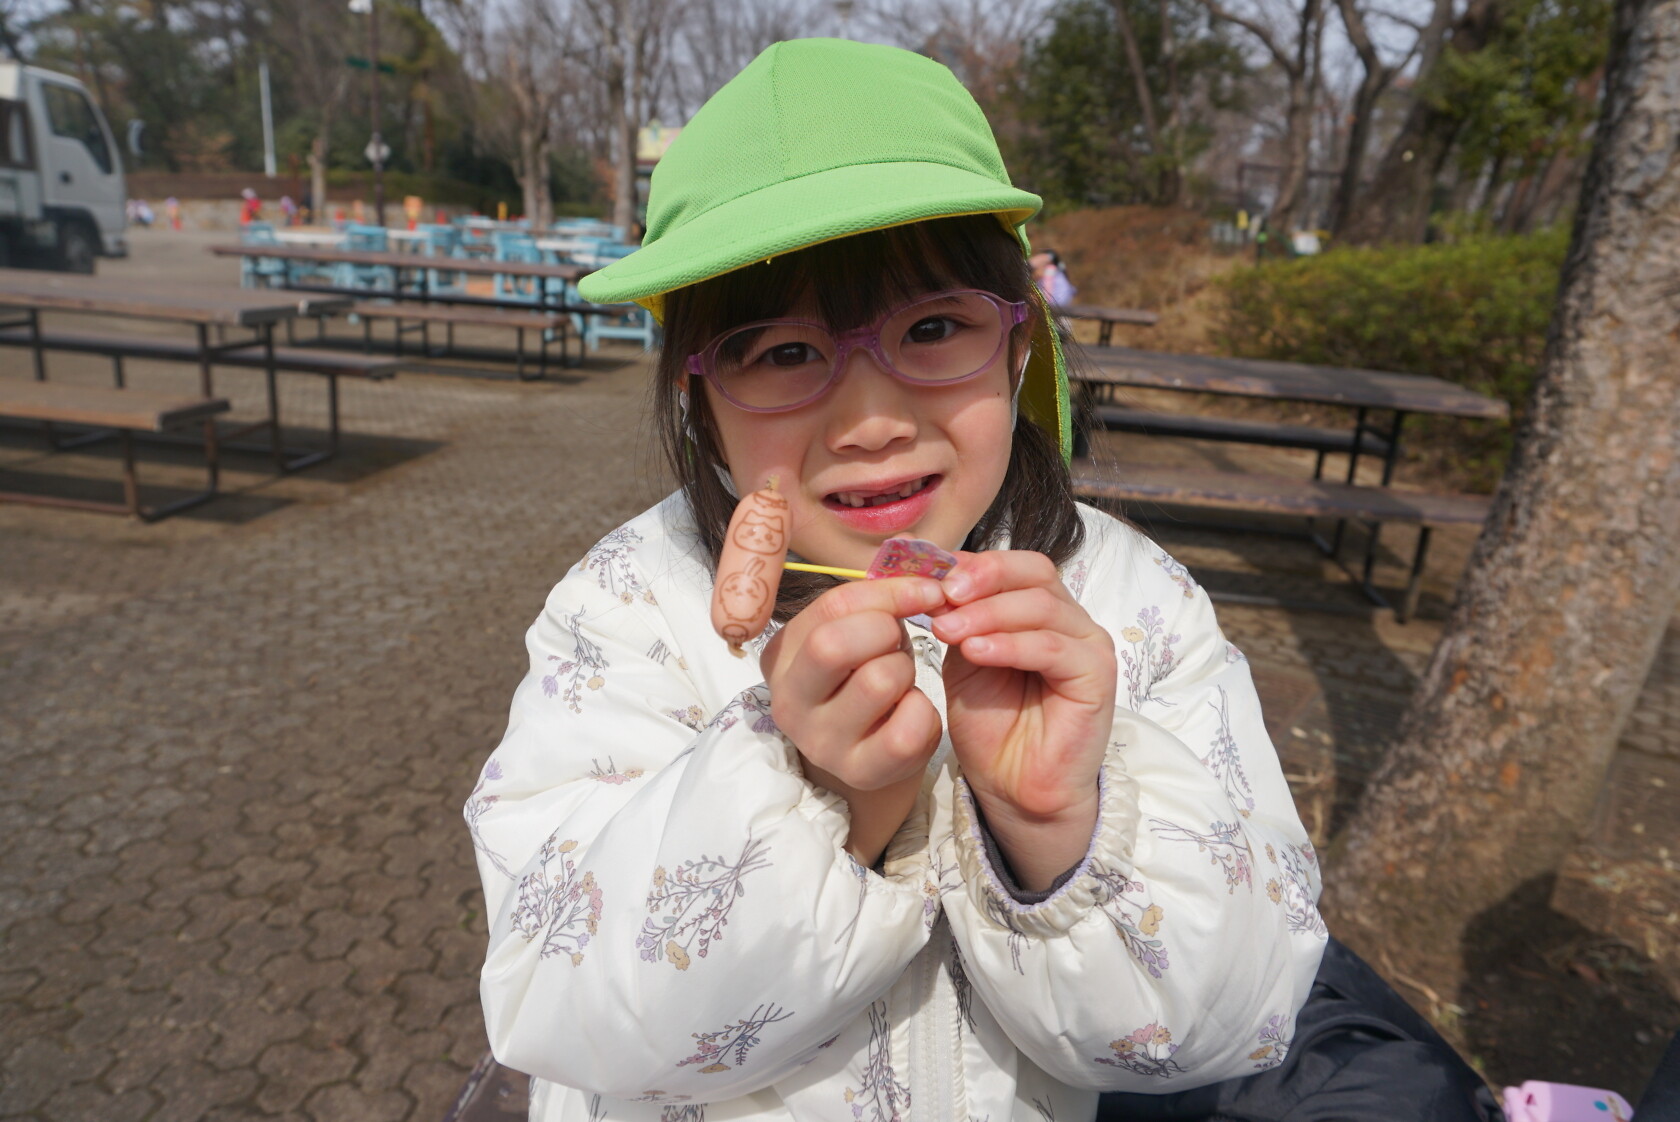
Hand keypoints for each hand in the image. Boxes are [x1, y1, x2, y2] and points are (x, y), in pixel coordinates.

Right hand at [760, 576, 946, 865]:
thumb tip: (918, 552)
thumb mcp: (860, 630)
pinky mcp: (859, 772)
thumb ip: (879, 594)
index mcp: (782, 655)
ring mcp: (820, 742)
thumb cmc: (864, 675)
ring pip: (879, 681)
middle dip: (885, 631)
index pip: (833, 604)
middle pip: (832, 644)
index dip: (890, 591)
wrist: (871, 751)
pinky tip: (911, 714)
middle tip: (898, 641)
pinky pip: (909, 728)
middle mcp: (789, 700)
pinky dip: (925, 714)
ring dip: (906, 672)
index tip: (928, 591)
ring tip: (900, 682)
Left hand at [929, 551, 1115, 889]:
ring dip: (987, 613)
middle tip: (941, 595)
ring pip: (1041, 606)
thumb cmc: (991, 724)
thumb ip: (958, 619)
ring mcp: (1087, 645)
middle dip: (983, 578)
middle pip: (1034, 572)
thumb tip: (934, 579)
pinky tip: (976, 652)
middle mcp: (1070, 620)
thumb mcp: (963, 660)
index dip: (972, 564)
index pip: (1014, 565)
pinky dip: (1010, 644)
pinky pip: (1052, 648)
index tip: (928, 576)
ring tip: (947, 630)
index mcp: (1040, 609)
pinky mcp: (1096, 676)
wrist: (1013, 786)